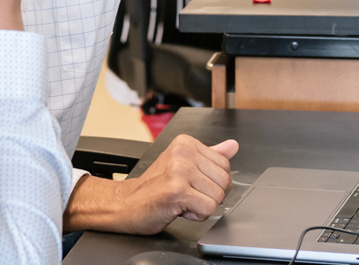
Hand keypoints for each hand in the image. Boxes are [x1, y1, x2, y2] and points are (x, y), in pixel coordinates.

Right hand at [63, 135, 239, 233]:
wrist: (125, 204)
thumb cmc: (153, 188)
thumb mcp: (181, 165)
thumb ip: (209, 155)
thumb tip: (232, 146)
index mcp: (186, 143)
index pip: (225, 165)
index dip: (213, 183)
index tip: (194, 185)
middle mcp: (183, 152)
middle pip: (224, 180)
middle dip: (210, 196)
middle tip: (188, 195)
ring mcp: (179, 170)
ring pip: (218, 196)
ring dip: (202, 206)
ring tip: (182, 201)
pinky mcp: (177, 190)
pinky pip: (208, 208)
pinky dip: (197, 215)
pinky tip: (180, 209)